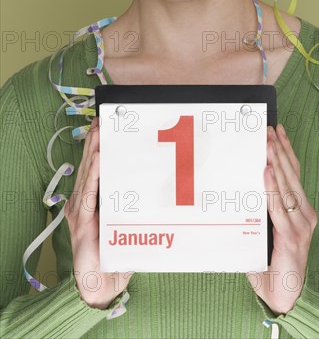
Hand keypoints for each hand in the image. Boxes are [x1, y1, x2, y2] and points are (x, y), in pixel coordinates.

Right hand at [64, 117, 130, 308]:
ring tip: (99, 132)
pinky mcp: (80, 223)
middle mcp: (82, 202)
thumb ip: (131, 202)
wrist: (102, 282)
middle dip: (94, 141)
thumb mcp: (125, 221)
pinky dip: (92, 175)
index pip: (94, 168)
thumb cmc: (115, 252)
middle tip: (101, 120)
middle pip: (89, 166)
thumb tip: (154, 182)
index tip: (105, 126)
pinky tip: (97, 159)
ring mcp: (79, 212)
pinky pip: (87, 194)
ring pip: (87, 175)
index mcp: (91, 200)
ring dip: (93, 151)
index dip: (98, 146)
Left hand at [247, 124, 317, 314]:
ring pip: (287, 187)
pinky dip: (273, 188)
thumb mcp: (265, 229)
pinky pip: (279, 207)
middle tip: (268, 131)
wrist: (283, 292)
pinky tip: (267, 173)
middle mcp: (304, 214)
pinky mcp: (292, 237)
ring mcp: (301, 225)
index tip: (278, 131)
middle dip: (280, 150)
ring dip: (276, 163)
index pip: (294, 174)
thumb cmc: (271, 260)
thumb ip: (259, 209)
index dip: (287, 151)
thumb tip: (237, 185)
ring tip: (267, 144)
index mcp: (300, 209)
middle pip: (292, 175)